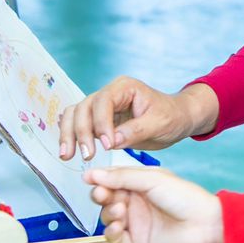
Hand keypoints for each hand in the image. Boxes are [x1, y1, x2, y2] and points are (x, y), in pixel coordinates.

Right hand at [58, 76, 214, 160]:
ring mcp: (102, 107)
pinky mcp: (99, 121)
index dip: (101, 123)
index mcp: (124, 87)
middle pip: (84, 107)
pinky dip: (72, 136)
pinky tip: (68, 151)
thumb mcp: (159, 123)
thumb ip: (135, 131)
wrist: (177, 119)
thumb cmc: (172, 116)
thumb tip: (111, 141)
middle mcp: (109, 93)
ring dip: (69, 134)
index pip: (103, 101)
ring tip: (67, 155)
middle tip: (86, 154)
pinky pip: (79, 124)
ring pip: (75, 114)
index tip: (108, 145)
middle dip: (81, 131)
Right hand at [85, 164, 223, 242]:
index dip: (100, 178)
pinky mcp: (136, 241)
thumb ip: (122, 177)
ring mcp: (135, 221)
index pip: (112, 178)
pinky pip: (114, 237)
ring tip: (120, 211)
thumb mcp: (153, 179)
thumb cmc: (185, 197)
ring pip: (108, 217)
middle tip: (102, 195)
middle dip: (101, 195)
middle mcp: (136, 201)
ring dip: (108, 213)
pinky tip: (118, 226)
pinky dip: (110, 231)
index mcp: (140, 182)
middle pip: (106, 198)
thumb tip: (93, 174)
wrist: (205, 225)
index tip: (88, 178)